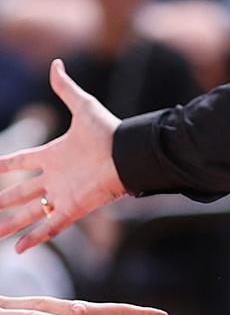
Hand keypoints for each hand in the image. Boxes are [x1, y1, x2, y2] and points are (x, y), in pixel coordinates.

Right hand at [0, 60, 125, 252]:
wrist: (131, 154)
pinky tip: (18, 250)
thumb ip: (66, 89)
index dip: (4, 166)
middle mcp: (55, 177)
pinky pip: (50, 227)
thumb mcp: (84, 108)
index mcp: (54, 155)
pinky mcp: (74, 208)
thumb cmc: (109, 132)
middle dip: (1, 201)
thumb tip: (56, 63)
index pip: (21, 162)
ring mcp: (63, 194)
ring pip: (30, 213)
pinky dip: (35, 238)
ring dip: (10, 225)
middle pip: (20, 192)